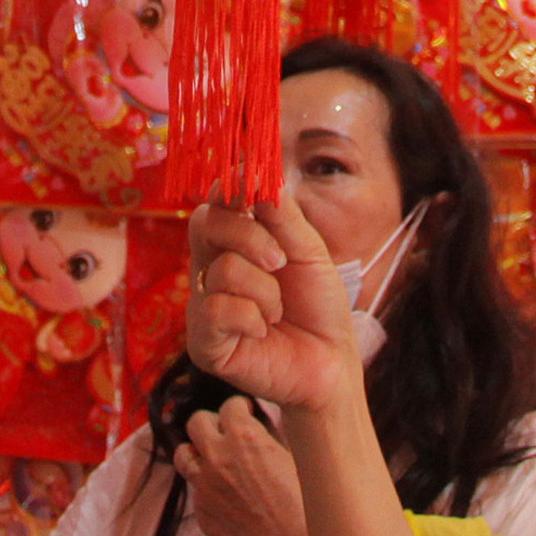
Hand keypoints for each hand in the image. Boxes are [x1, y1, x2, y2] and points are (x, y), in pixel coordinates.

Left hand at [173, 398, 313, 535]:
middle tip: (228, 433)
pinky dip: (208, 488)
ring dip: (199, 453)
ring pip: (183, 455)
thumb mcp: (295, 456)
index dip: (241, 408)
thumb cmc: (305, 503)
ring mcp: (205, 487)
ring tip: (217, 461)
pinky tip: (229, 497)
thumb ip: (270, 437)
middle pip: (197, 422)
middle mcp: (218, 457)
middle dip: (213, 423)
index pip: (229, 405)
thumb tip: (261, 427)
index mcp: (244, 436)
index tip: (247, 413)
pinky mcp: (202, 514)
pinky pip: (196, 491)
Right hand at [184, 199, 361, 417]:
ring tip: (278, 312)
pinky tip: (262, 332)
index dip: (228, 188)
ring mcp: (203, 304)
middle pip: (206, 223)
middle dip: (250, 236)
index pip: (216, 203)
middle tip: (281, 261)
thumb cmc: (318, 306)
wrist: (331, 362)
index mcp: (235, 243)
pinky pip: (216, 310)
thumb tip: (257, 173)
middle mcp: (211, 269)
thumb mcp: (309, 252)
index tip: (248, 181)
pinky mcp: (203, 342)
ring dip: (265, 291)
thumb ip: (283, 216)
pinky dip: (251, 318)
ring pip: (222, 270)